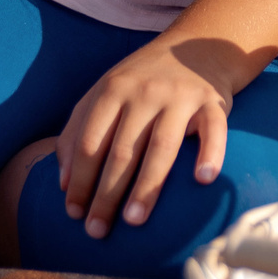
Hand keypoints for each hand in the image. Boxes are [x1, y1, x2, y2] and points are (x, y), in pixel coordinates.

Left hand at [55, 41, 232, 238]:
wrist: (197, 47)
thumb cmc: (142, 81)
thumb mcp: (103, 94)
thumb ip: (77, 131)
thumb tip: (63, 183)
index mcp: (112, 91)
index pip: (90, 142)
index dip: (79, 179)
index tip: (74, 213)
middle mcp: (144, 92)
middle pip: (121, 151)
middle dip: (106, 194)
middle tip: (98, 230)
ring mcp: (180, 96)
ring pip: (161, 146)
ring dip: (146, 186)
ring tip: (133, 220)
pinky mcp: (213, 101)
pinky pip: (214, 129)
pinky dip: (211, 153)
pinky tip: (203, 180)